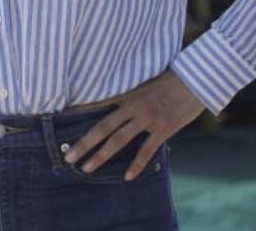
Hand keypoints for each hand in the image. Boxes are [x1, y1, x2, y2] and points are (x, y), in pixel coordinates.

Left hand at [62, 70, 204, 180]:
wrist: (195, 79)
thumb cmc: (170, 79)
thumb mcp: (144, 81)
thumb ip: (129, 93)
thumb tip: (114, 101)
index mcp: (126, 93)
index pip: (96, 103)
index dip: (78, 112)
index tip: (60, 120)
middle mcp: (133, 106)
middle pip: (102, 127)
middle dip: (84, 143)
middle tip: (69, 157)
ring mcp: (147, 118)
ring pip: (119, 140)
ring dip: (101, 156)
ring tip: (86, 168)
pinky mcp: (163, 128)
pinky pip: (146, 150)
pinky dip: (136, 164)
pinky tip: (127, 177)